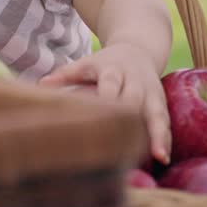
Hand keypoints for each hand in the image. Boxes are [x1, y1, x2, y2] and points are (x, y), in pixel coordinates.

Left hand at [40, 44, 170, 164]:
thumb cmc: (105, 63)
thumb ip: (66, 75)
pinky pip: (164, 121)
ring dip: (158, 134)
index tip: (105, 113)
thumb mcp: (86, 64)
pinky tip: (162, 156)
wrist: (139, 50)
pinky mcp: (161, 102)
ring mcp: (151, 92)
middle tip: (131, 143)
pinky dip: (164, 138)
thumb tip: (41, 85)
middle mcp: (135, 81)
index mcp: (114, 70)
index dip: (109, 97)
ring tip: (159, 156)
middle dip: (136, 119)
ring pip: (157, 112)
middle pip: (137, 99)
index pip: (110, 84)